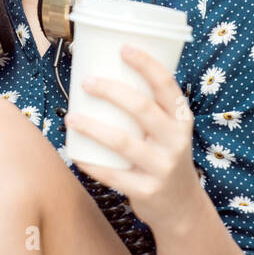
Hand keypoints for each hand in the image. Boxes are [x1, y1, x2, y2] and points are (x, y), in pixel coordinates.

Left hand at [65, 43, 203, 226]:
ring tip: (71, 117)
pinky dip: (90, 163)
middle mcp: (176, 141)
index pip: (167, 85)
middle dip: (111, 91)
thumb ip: (149, 108)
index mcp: (181, 119)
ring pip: (122, 142)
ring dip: (92, 127)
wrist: (182, 206)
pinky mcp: (147, 190)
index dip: (146, 64)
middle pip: (142, 108)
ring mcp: (162, 167)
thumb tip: (106, 73)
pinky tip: (75, 153)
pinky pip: (112, 174)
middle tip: (87, 82)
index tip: (123, 48)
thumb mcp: (170, 131)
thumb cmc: (165, 156)